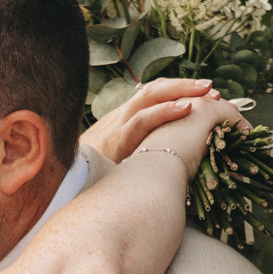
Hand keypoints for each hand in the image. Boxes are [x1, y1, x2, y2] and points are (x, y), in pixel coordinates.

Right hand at [83, 76, 247, 168]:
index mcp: (120, 121)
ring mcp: (116, 128)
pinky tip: (187, 109)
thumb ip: (134, 158)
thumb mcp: (115, 164)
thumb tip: (157, 164)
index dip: (175, 91)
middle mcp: (118, 119)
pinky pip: (142, 120)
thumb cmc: (93, 183)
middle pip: (152, 90)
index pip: (150, 96)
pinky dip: (165, 111)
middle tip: (211, 87)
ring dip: (181, 91)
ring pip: (149, 97)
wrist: (61, 187)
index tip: (201, 93)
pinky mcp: (116, 142)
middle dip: (183, 86)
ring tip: (207, 92)